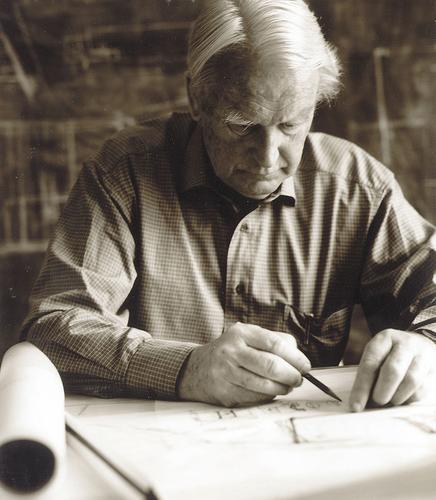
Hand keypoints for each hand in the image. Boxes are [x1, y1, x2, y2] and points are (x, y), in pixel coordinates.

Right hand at [177, 322, 310, 406]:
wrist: (197, 368)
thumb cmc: (231, 351)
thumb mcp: (247, 336)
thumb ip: (273, 341)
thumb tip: (298, 358)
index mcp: (241, 333)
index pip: (274, 344)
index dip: (295, 357)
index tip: (305, 366)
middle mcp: (231, 350)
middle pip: (270, 366)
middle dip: (291, 375)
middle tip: (298, 379)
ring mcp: (226, 372)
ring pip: (264, 385)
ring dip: (282, 388)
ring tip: (287, 386)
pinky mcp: (224, 391)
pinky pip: (254, 397)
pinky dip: (268, 397)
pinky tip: (270, 392)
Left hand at [350, 329, 435, 411]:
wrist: (422, 344)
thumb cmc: (392, 354)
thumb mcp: (378, 354)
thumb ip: (369, 374)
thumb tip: (360, 401)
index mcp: (384, 339)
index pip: (370, 363)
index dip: (362, 387)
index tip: (356, 405)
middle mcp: (405, 344)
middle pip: (392, 371)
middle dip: (382, 392)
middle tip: (376, 402)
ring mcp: (422, 356)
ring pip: (411, 381)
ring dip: (397, 397)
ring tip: (390, 401)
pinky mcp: (433, 370)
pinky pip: (422, 390)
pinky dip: (409, 399)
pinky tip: (403, 398)